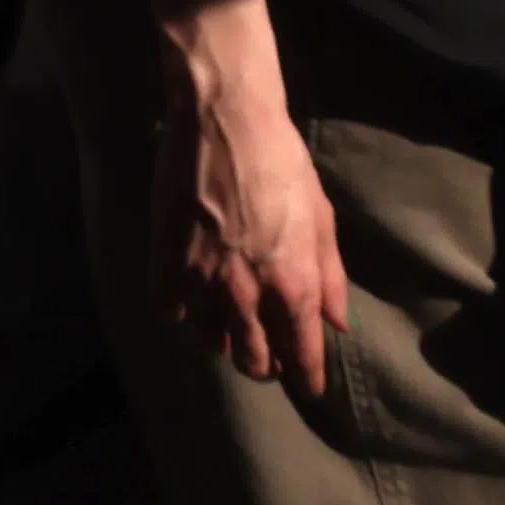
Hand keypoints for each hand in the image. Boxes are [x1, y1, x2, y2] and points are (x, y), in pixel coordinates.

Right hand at [160, 20, 345, 394]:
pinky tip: (195, 298)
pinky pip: (174, 315)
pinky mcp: (167, 264)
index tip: (309, 385)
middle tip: (270, 352)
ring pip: (214, 343)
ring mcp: (202, 283)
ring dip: (227, 339)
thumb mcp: (322, 218)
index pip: (303, 356)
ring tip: (231, 321)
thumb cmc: (283, 162)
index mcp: (294, 285)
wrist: (224, 119)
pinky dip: (185, 314)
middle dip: (268, 364)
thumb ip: (331, 277)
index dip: (308, 378)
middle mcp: (248, 295)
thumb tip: (337, 323)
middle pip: (255, 362)